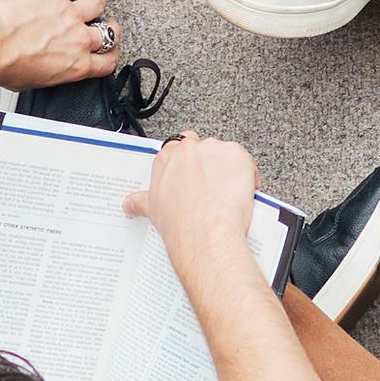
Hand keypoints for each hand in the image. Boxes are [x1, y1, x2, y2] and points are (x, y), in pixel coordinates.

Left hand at [0, 0, 118, 89]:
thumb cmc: (3, 65)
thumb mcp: (33, 81)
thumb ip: (50, 72)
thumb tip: (45, 68)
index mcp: (75, 64)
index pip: (107, 61)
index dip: (110, 55)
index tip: (108, 52)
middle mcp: (77, 38)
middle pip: (110, 31)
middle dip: (108, 28)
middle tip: (103, 25)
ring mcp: (68, 12)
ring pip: (97, 2)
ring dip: (95, 1)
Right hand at [124, 134, 261, 257]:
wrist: (205, 234)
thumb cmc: (180, 223)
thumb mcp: (152, 210)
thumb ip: (140, 201)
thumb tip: (130, 203)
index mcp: (167, 157)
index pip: (178, 147)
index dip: (189, 162)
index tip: (194, 175)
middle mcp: (189, 149)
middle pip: (203, 147)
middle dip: (209, 163)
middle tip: (212, 186)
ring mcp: (214, 150)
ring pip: (225, 154)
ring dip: (229, 169)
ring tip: (228, 194)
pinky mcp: (237, 155)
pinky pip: (246, 162)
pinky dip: (249, 176)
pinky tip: (243, 193)